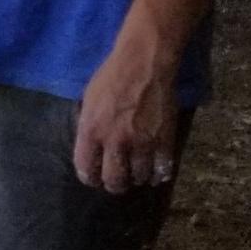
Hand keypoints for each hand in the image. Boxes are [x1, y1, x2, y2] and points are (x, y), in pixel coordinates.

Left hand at [71, 33, 179, 192]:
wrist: (144, 64)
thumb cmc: (112, 77)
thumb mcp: (88, 101)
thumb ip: (88, 126)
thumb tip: (89, 147)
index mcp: (91, 130)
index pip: (86, 168)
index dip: (90, 177)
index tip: (94, 178)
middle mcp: (115, 141)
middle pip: (114, 180)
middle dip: (114, 185)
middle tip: (117, 182)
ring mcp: (142, 143)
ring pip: (139, 177)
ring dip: (137, 178)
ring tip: (136, 173)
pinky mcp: (164, 140)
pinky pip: (162, 169)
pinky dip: (159, 174)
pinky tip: (155, 172)